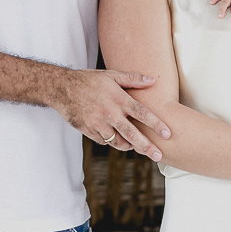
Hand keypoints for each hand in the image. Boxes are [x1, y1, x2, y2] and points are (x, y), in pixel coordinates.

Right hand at [50, 70, 171, 160]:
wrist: (62, 89)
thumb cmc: (88, 80)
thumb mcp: (110, 75)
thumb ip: (132, 79)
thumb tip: (153, 80)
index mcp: (118, 99)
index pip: (141, 113)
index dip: (156, 124)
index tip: (168, 133)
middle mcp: (110, 113)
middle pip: (132, 134)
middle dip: (147, 146)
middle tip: (159, 155)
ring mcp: (98, 124)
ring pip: (118, 142)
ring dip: (129, 146)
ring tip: (136, 147)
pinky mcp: (89, 131)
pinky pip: (104, 141)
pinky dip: (111, 141)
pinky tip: (115, 138)